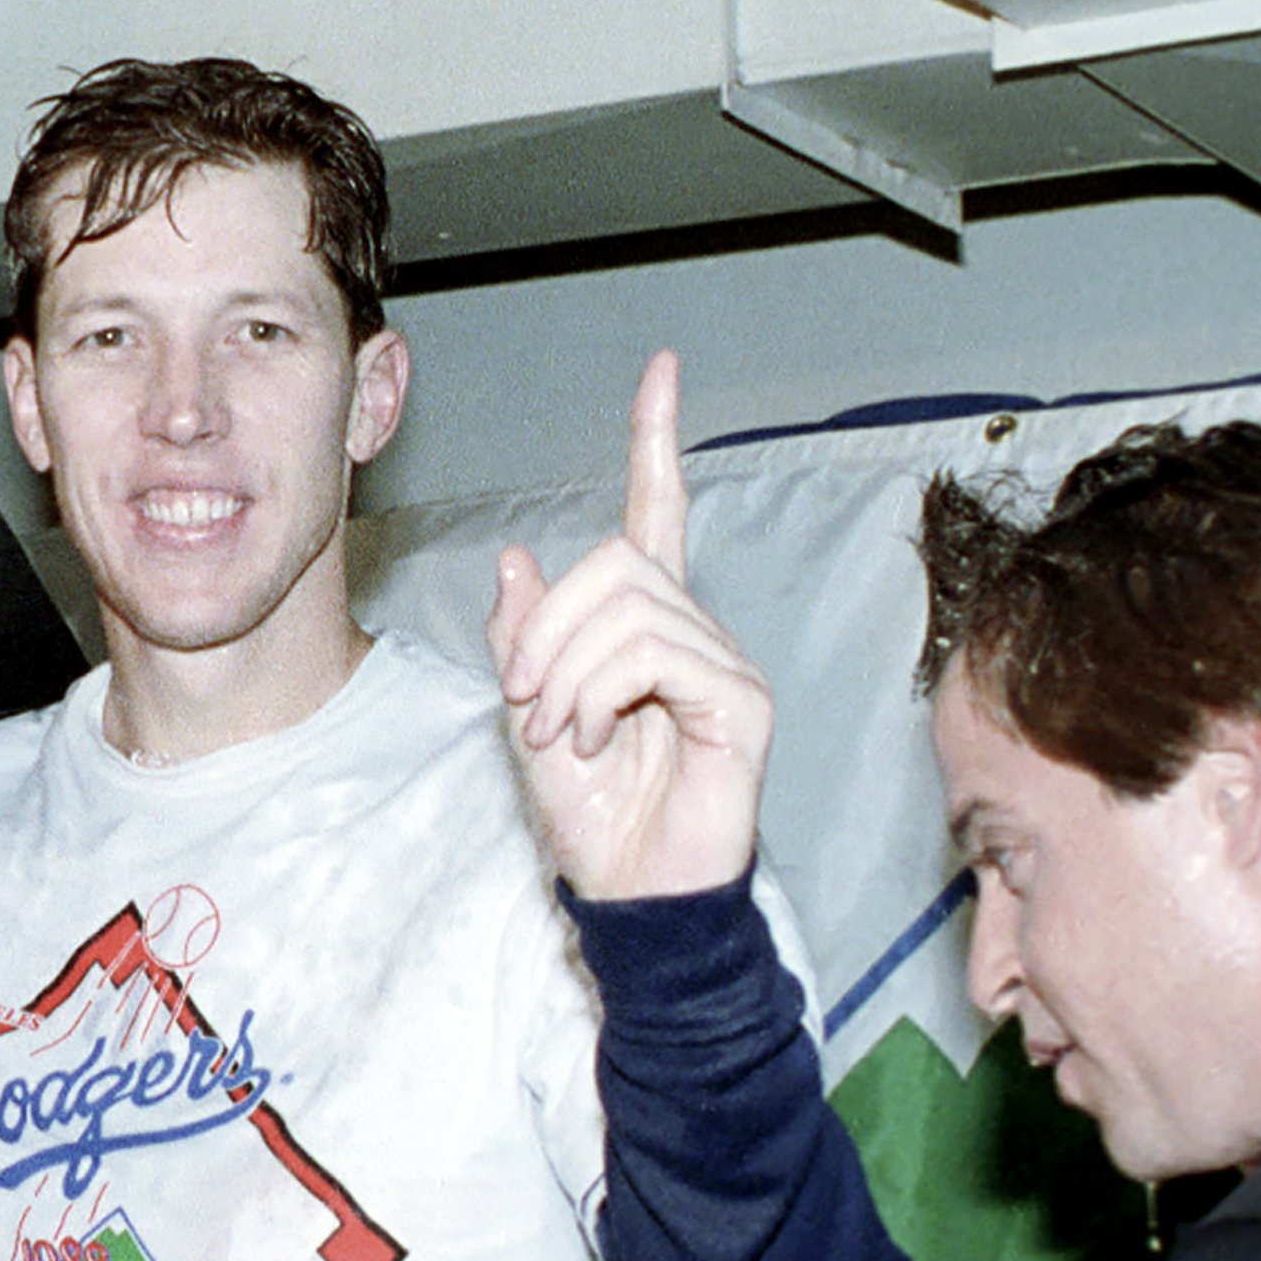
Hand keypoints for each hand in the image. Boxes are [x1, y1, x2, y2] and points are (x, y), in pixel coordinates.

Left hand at [485, 352, 771, 901]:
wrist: (625, 889)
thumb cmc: (588, 811)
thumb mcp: (527, 714)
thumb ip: (523, 635)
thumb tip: (519, 555)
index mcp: (644, 623)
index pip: (658, 511)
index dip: (655, 440)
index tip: (661, 371)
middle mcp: (694, 629)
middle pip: (614, 562)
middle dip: (547, 630)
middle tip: (526, 702)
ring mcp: (724, 663)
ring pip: (628, 609)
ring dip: (567, 674)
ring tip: (564, 734)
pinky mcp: (741, 703)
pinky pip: (656, 657)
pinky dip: (602, 697)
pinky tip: (600, 741)